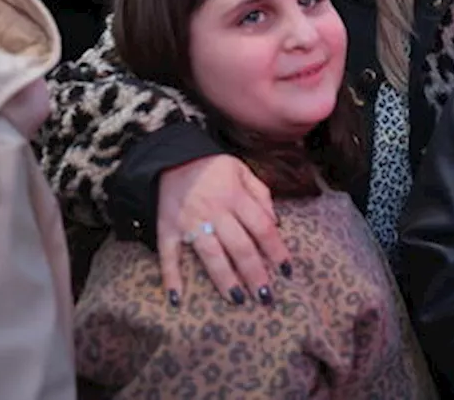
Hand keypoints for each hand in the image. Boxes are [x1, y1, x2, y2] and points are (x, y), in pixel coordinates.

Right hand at [156, 155, 290, 306]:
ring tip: (237, 299)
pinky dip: (171, 276)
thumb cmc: (212, 166)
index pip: (262, 227)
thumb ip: (261, 194)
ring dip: (224, 279)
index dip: (276, 250)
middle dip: (254, 273)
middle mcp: (215, 211)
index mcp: (236, 196)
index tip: (287, 271)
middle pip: (240, 246)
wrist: (171, 155)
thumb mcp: (242, 170)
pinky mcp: (167, 228)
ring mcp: (190, 221)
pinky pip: (169, 255)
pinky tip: (176, 298)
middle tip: (266, 298)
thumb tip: (276, 223)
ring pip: (211, 254)